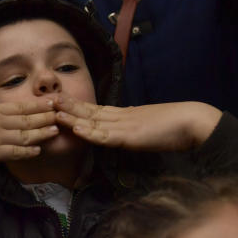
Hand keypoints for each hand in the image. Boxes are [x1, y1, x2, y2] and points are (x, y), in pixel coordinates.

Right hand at [0, 80, 58, 174]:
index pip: (19, 106)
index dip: (37, 105)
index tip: (52, 101)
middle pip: (27, 119)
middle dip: (46, 116)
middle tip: (63, 113)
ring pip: (25, 135)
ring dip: (42, 132)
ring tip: (56, 129)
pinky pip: (15, 152)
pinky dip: (28, 151)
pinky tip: (38, 149)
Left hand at [53, 98, 221, 150]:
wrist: (193, 122)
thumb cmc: (173, 128)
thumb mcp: (145, 129)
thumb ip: (131, 131)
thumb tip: (121, 136)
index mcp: (124, 115)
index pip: (94, 111)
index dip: (74, 107)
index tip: (57, 102)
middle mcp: (120, 117)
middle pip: (88, 111)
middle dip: (66, 107)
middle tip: (45, 100)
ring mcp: (124, 125)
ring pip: (93, 120)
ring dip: (71, 116)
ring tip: (52, 110)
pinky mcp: (131, 136)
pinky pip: (107, 135)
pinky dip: (91, 132)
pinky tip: (77, 129)